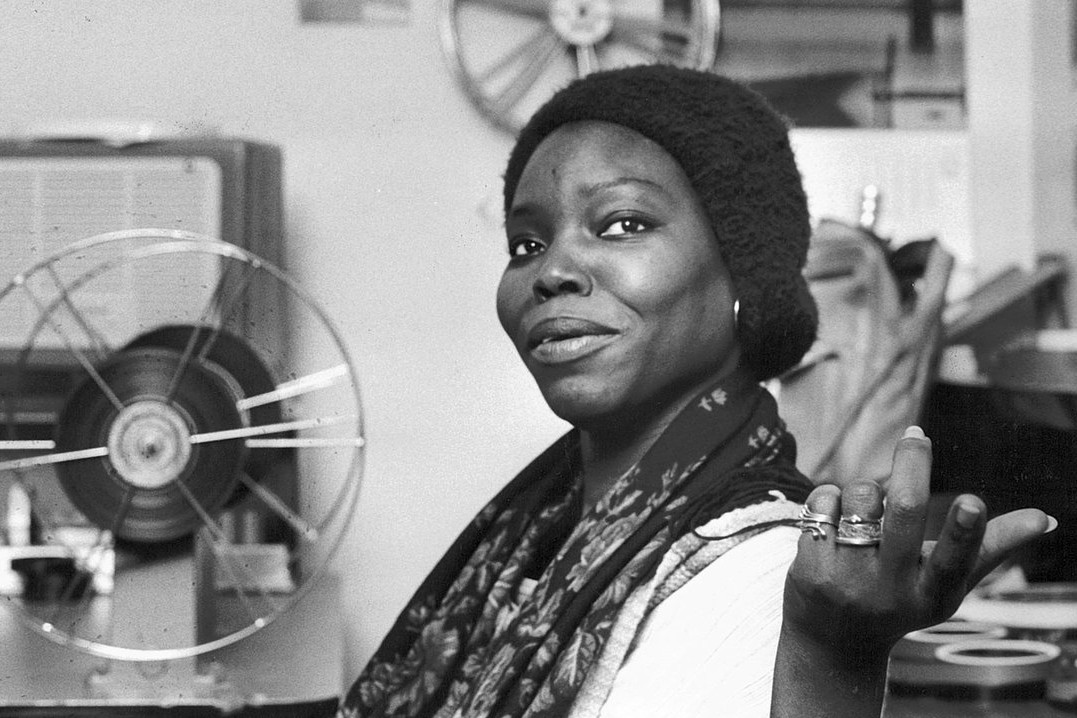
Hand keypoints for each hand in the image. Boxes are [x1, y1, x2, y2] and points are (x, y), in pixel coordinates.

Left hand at [782, 425, 1053, 661]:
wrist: (833, 640)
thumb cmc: (901, 600)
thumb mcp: (945, 585)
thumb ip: (990, 548)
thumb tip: (1046, 518)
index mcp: (932, 594)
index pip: (953, 562)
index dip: (963, 531)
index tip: (972, 501)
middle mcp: (891, 590)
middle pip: (904, 512)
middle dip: (912, 465)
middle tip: (917, 433)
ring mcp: (848, 579)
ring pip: (861, 496)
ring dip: (866, 489)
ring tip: (867, 511)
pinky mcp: (811, 567)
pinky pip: (824, 501)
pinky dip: (831, 498)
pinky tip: (832, 522)